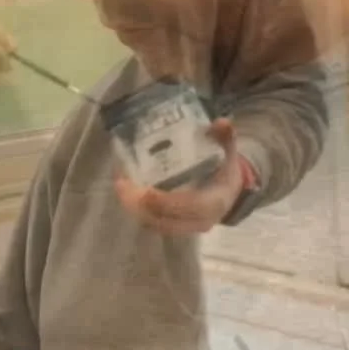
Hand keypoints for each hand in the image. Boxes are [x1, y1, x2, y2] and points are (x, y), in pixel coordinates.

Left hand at [115, 119, 243, 235]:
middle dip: (142, 206)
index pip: (191, 207)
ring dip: (136, 209)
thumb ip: (225, 137)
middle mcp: (201, 220)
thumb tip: (222, 122)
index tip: (145, 192)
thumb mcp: (228, 152)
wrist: (229, 193)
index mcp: (214, 202)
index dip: (168, 202)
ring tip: (119, 188)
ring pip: (158, 224)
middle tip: (122, 186)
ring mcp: (188, 227)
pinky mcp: (177, 227)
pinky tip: (125, 194)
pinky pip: (155, 224)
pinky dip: (139, 211)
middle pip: (168, 220)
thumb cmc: (224, 171)